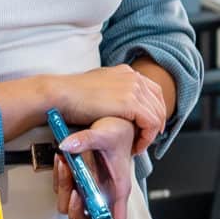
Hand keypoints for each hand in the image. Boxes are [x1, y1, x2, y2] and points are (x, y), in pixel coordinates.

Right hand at [52, 63, 170, 147]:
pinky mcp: (131, 103)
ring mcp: (133, 88)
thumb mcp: (96, 86)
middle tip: (147, 138)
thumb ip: (110, 90)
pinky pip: (150, 124)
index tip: (149, 125)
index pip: (152, 90)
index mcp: (126, 72)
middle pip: (158, 102)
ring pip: (157, 115)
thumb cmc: (70, 94)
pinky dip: (146, 138)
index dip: (154, 109)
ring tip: (139, 145)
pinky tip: (136, 146)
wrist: (60, 94)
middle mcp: (133, 78)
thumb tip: (114, 100)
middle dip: (156, 122)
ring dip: (150, 133)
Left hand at [54, 115, 137, 218]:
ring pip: (73, 206)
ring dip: (65, 188)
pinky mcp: (81, 180)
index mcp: (118, 190)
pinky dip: (62, 178)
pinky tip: (63, 162)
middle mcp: (105, 194)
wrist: (113, 119)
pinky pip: (66, 190)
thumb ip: (85, 140)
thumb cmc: (118, 130)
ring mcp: (92, 188)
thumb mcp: (105, 132)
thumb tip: (66, 147)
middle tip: (73, 195)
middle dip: (77, 215)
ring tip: (66, 165)